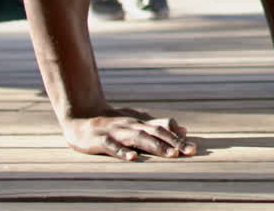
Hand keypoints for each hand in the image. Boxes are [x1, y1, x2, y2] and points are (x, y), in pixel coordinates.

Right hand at [60, 106, 197, 160]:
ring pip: (138, 138)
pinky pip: (112, 146)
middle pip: (155, 133)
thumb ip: (159, 126)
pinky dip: (122, 152)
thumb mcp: (137, 122)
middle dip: (173, 143)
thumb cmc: (112, 122)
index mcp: (140, 123)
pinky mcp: (100, 140)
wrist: (80, 115)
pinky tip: (133, 158)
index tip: (193, 148)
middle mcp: (131, 126)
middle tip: (189, 151)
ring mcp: (116, 132)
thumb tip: (184, 130)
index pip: (163, 129)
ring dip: (155, 146)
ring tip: (171, 154)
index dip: (178, 139)